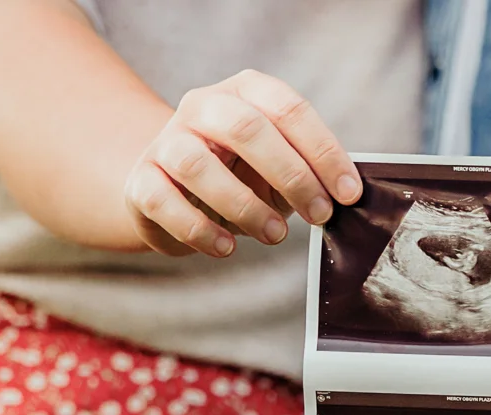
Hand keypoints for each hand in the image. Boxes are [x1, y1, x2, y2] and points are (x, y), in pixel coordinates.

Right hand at [124, 70, 363, 257]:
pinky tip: (226, 247)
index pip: (287, 108)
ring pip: (197, 164)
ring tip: (275, 235)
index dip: (323, 151)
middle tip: (319, 214)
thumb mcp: (278, 167)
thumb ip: (308, 171)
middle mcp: (201, 106)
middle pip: (244, 128)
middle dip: (291, 175)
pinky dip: (199, 230)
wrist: (173, 193)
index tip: (348, 193)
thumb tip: (349, 193)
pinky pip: (163, 202)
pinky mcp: (140, 180)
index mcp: (243, 92)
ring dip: (245, 206)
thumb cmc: (239, 178)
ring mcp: (165, 141)